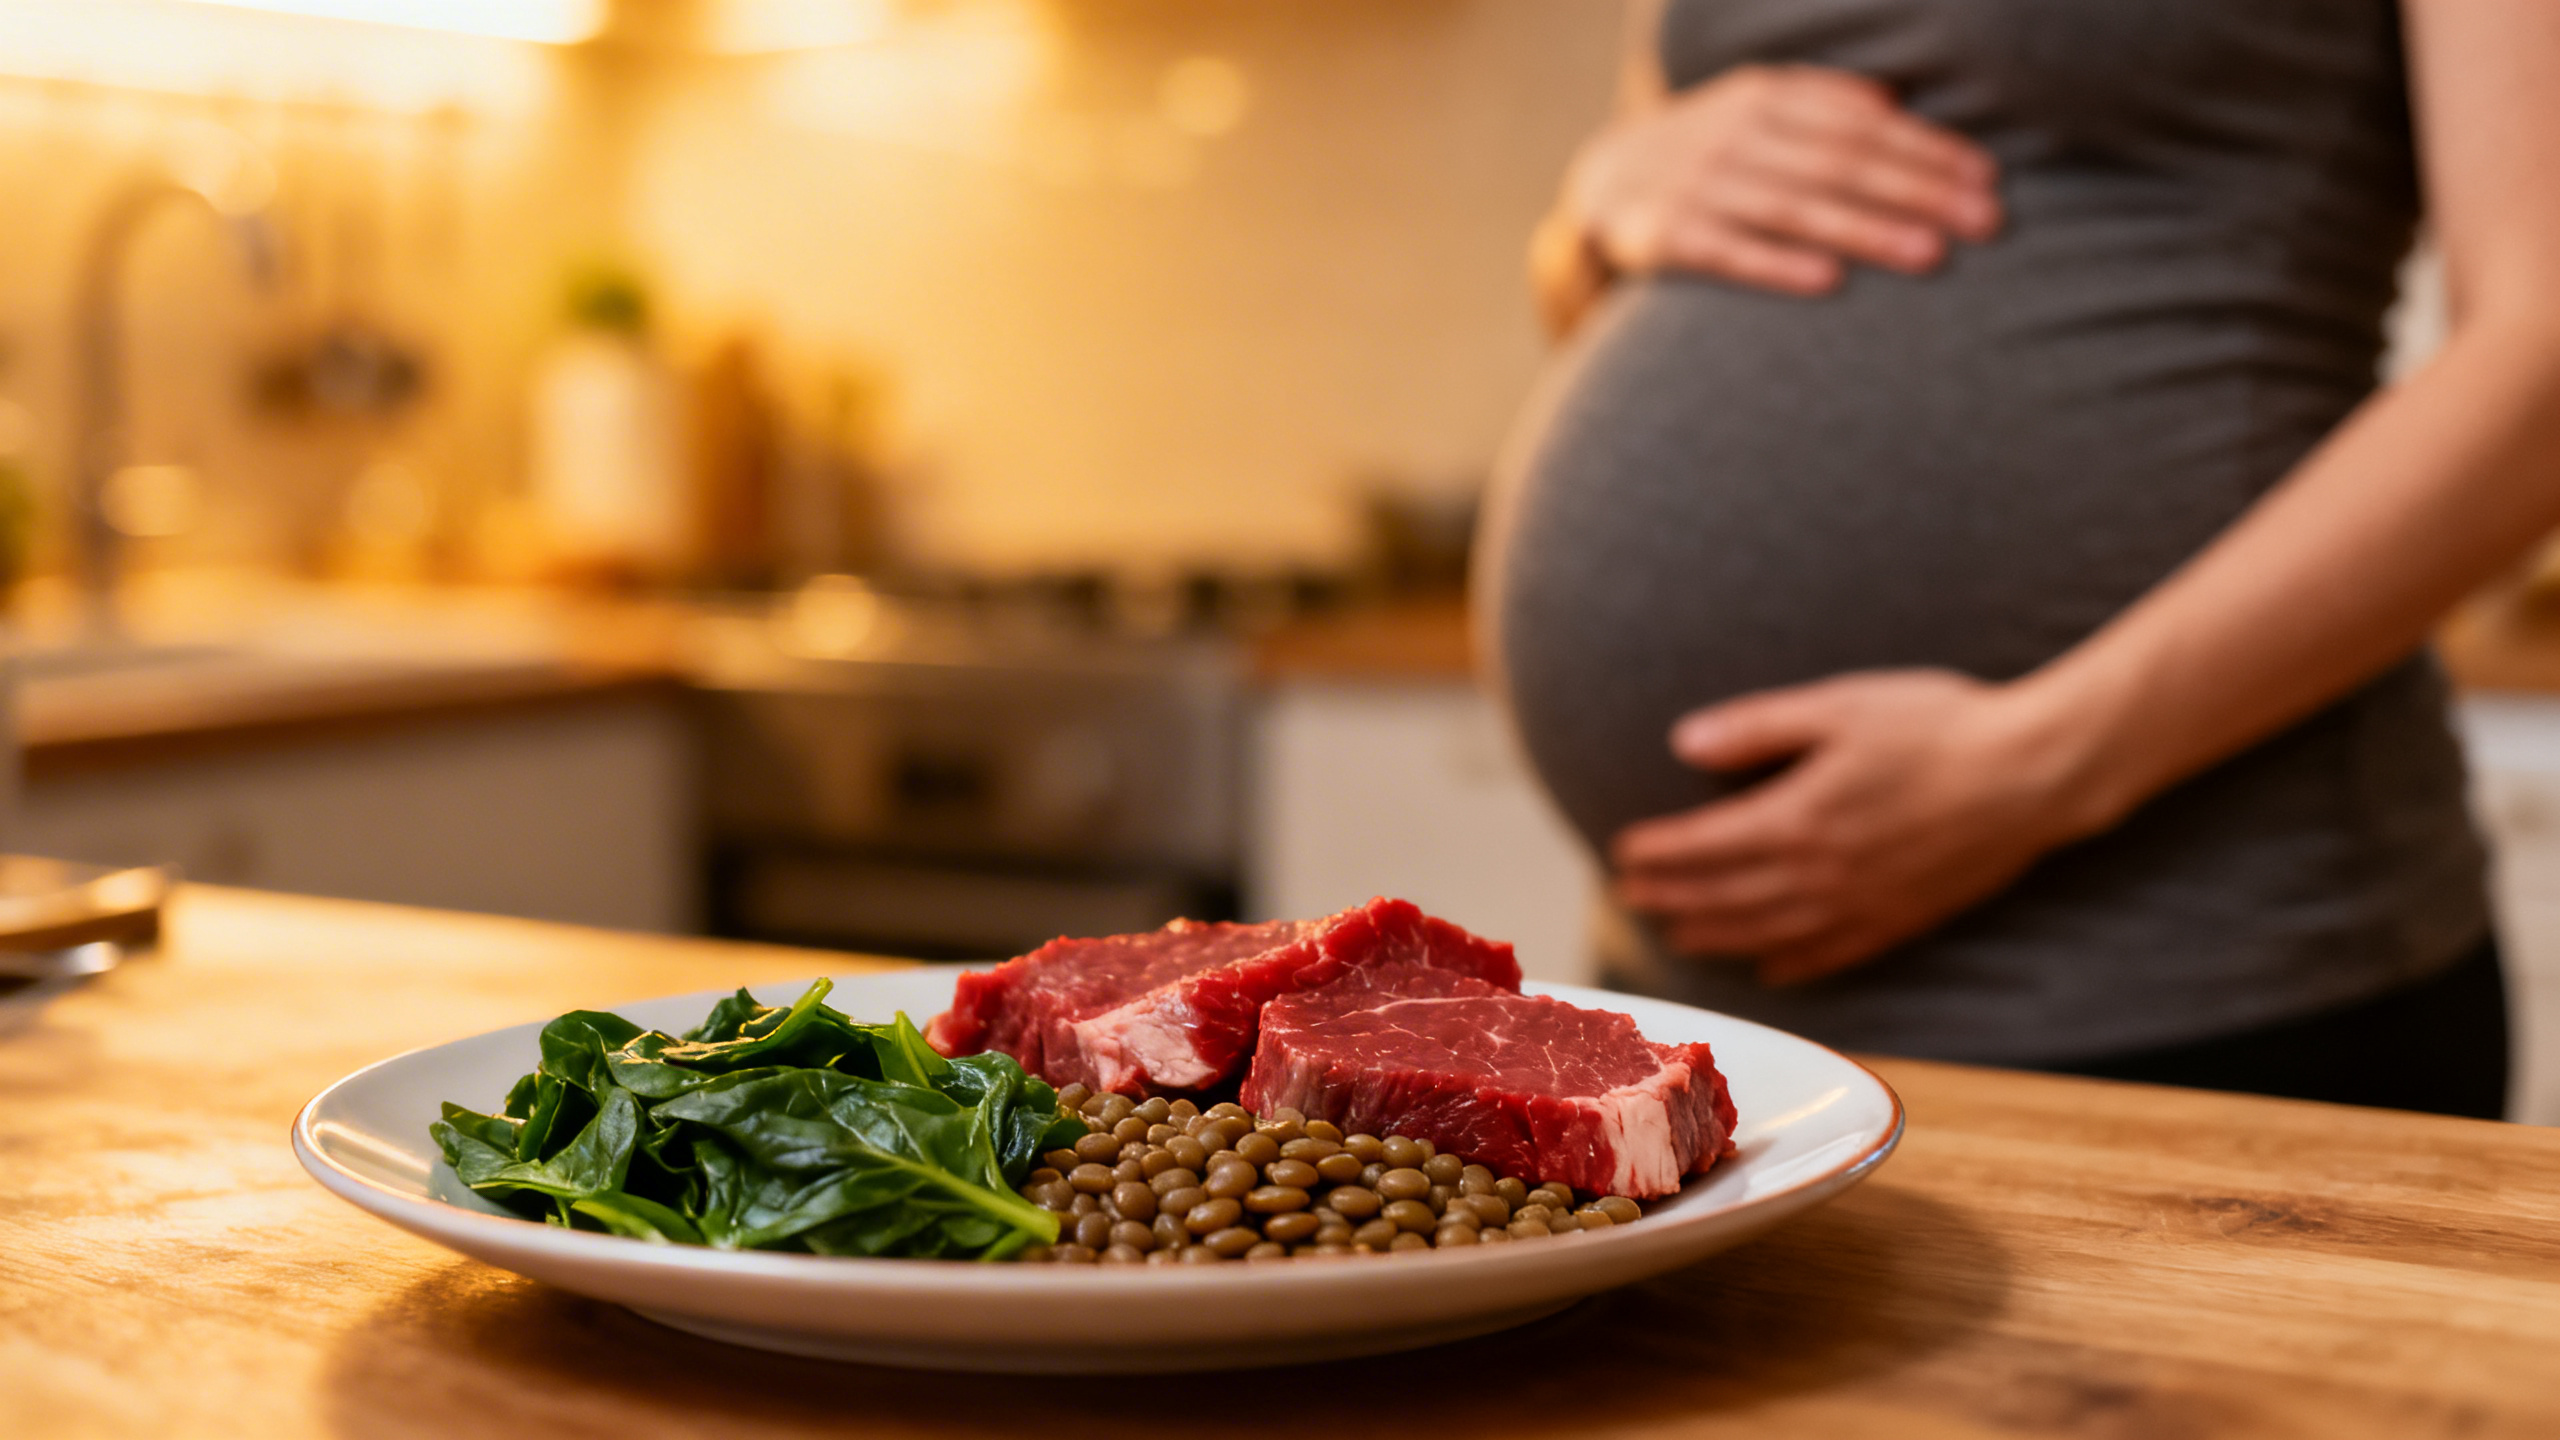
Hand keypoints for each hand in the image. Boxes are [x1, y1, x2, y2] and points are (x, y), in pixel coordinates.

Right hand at [1563, 64, 2000, 296]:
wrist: (1602, 182)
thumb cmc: (1708, 150)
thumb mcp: (1755, 106)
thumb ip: (1820, 102)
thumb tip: (1894, 106)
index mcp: (1765, 96)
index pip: (1863, 123)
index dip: (1928, 149)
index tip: (1986, 181)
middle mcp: (1734, 135)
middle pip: (1841, 162)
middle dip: (1918, 191)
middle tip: (1984, 223)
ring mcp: (1699, 184)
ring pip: (1796, 207)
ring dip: (1866, 229)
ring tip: (1930, 255)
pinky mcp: (1666, 235)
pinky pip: (1729, 252)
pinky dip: (1778, 265)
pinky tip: (1829, 282)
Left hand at [1610, 670, 2108, 984]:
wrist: (2034, 772)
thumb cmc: (1937, 725)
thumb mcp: (1839, 707)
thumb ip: (1758, 728)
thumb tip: (1683, 741)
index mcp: (1797, 819)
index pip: (1703, 848)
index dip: (1657, 854)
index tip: (1621, 854)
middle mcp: (1820, 875)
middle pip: (1725, 898)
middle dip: (1671, 899)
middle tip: (1630, 900)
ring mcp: (1861, 905)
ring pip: (1768, 933)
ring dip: (1716, 936)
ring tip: (1679, 935)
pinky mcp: (1901, 919)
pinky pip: (1831, 954)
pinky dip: (1791, 964)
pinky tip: (1768, 968)